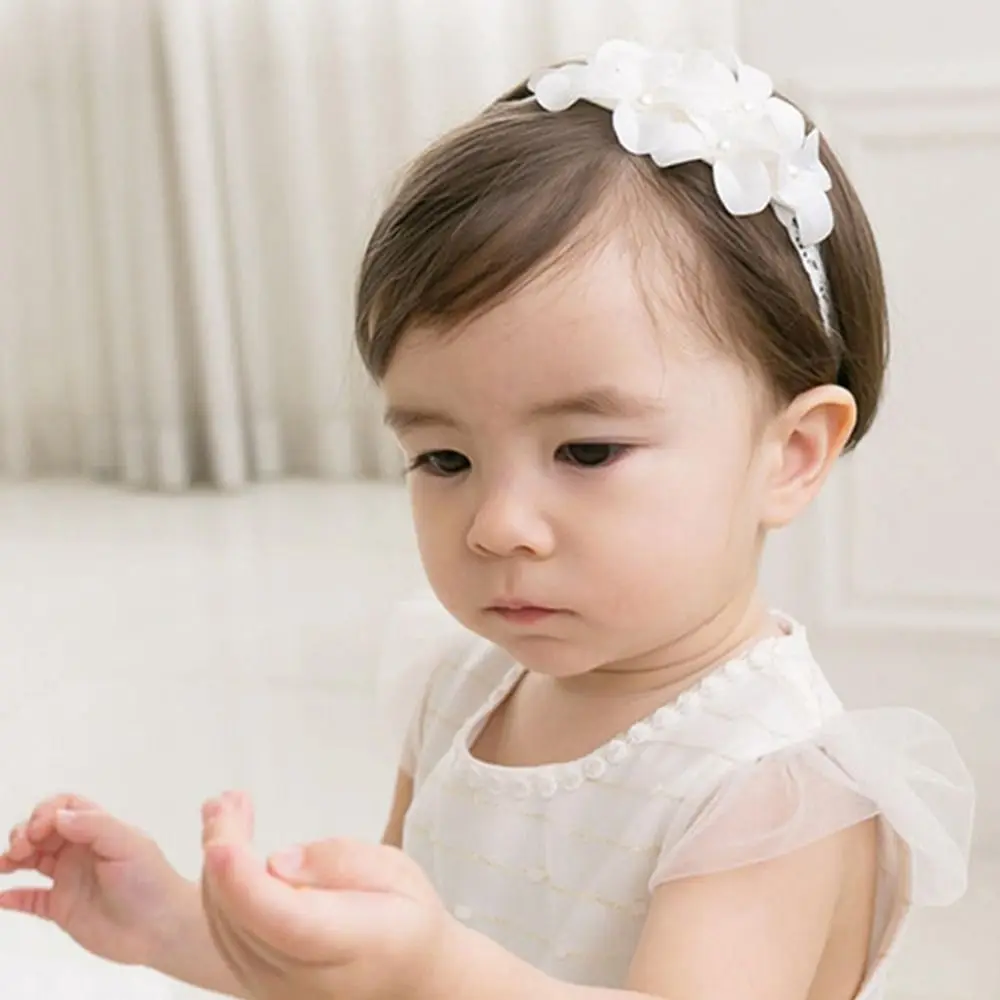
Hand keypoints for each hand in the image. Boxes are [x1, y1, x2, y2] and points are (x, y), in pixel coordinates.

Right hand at [0, 794, 193, 967]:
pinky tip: (2, 896)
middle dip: (25, 833)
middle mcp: (81, 851)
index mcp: (98, 831)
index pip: (65, 808)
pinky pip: (31, 899)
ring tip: (5, 864)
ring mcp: (70, 879)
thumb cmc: (149, 880)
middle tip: (20, 849)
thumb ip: (94, 825)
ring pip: (32, 860)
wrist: (159, 929)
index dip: (46, 812)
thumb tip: (58, 815)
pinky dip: (12, 896)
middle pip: (43, 831)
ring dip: (13, 858)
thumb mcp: (128, 844)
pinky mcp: (61, 909)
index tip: (38, 830)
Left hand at [201, 791, 453, 999]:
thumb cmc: (405, 916)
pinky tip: (225, 846)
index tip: (221, 844)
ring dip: (215, 864)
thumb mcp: (396, 872)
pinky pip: (225, 935)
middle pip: (244, 919)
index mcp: (354, 944)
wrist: (408, 977)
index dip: (245, 884)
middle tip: (223, 801)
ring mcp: (277, 990)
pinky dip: (219, 885)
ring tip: (223, 809)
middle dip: (223, 851)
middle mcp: (308, 980)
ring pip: (225, 926)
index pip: (286, 920)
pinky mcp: (257, 985)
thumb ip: (342, 862)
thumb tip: (277, 862)